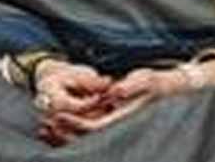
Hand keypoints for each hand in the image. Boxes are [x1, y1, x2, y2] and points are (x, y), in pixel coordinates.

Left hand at [39, 68, 185, 145]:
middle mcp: (116, 123)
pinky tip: (59, 122)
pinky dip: (73, 126)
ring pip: (84, 134)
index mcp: (123, 117)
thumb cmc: (159, 83)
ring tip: (45, 128)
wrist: (171, 89)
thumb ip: (132, 85)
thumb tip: (115, 91)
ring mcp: (113, 122)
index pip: (93, 126)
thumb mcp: (147, 79)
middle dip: (64, 132)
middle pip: (85, 136)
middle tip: (44, 126)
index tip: (57, 115)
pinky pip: (88, 126)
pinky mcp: (111, 118)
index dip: (74, 123)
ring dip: (65, 132)